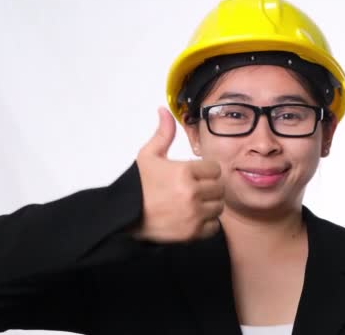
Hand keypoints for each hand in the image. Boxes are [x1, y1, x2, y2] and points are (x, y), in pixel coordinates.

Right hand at [135, 107, 222, 241]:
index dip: (206, 171)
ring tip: (195, 203)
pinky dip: (207, 224)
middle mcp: (192, 193)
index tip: (197, 175)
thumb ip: (163, 134)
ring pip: (218, 207)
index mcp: (185, 172)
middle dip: (210, 187)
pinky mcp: (192, 233)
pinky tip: (194, 217)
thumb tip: (164, 110)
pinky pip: (214, 227)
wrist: (124, 216)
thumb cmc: (138, 185)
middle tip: (196, 189)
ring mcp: (193, 214)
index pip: (215, 169)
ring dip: (210, 205)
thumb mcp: (148, 156)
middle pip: (219, 188)